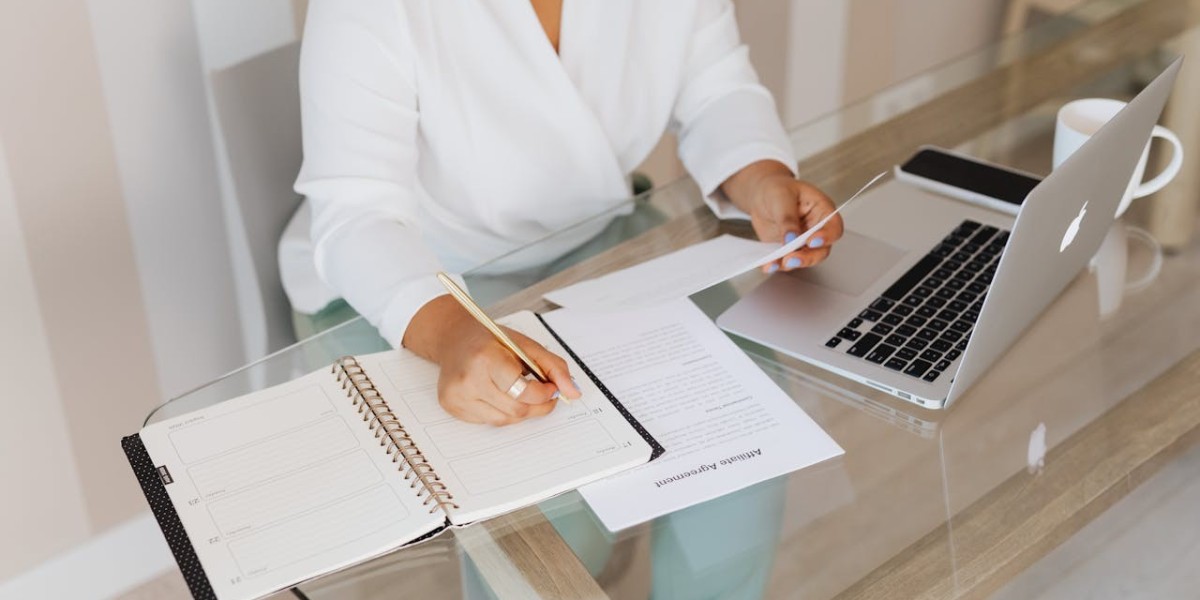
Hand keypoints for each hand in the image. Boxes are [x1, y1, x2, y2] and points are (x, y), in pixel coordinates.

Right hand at [402, 295, 581, 425]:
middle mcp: (468, 380)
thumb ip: (554, 367)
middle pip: (516, 409)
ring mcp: (457, 396)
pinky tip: (498, 393)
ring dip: (520, 410)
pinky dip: (501, 411)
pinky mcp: (451, 406)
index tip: (551, 387)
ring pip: (504, 420)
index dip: (544, 394)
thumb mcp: (525, 344)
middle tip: (544, 394)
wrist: (454, 338)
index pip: (523, 391)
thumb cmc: (491, 340)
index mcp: (486, 358)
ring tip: (520, 392)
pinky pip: (488, 420)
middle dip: (537, 405)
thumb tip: (573, 392)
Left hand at [720, 160, 844, 272]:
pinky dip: (777, 265)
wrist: (761, 195)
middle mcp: (816, 230)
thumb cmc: (777, 189)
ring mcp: (802, 242)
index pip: (833, 227)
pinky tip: (769, 265)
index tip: (812, 241)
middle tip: (792, 258)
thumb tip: (791, 239)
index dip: (826, 237)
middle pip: (821, 250)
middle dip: (808, 257)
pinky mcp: (787, 250)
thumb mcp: (782, 197)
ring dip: (791, 263)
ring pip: (804, 259)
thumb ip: (788, 218)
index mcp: (822, 211)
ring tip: (776, 263)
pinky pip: (785, 261)